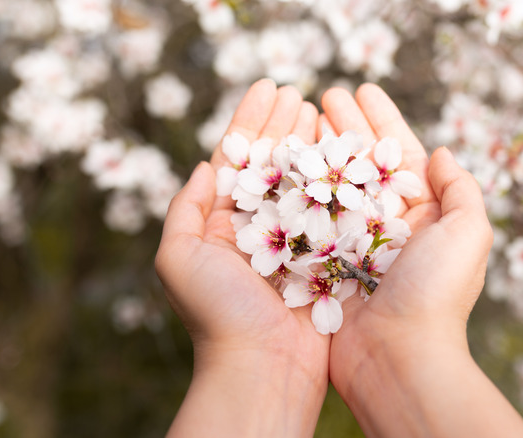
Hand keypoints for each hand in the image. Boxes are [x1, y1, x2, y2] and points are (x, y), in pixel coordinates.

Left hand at [155, 79, 328, 436]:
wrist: (262, 366)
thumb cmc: (215, 314)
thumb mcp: (178, 257)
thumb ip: (185, 208)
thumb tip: (203, 165)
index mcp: (224, 222)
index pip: (239, 159)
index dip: (251, 121)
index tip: (267, 88)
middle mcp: (260, 226)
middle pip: (274, 162)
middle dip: (284, 124)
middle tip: (297, 92)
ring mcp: (295, 239)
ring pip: (305, 179)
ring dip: (311, 142)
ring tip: (320, 108)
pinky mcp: (326, 254)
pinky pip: (333, 209)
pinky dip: (338, 177)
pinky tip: (344, 148)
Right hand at [322, 84, 522, 436]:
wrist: (397, 357)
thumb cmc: (435, 295)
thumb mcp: (468, 234)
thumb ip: (461, 189)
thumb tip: (440, 152)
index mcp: (424, 215)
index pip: (401, 153)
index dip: (382, 119)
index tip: (362, 89)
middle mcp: (388, 225)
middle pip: (363, 163)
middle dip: (345, 127)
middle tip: (324, 96)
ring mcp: (354, 243)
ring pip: (334, 185)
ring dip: (319, 150)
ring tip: (300, 118)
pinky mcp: (325, 263)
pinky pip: (310, 218)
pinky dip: (298, 190)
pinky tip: (284, 164)